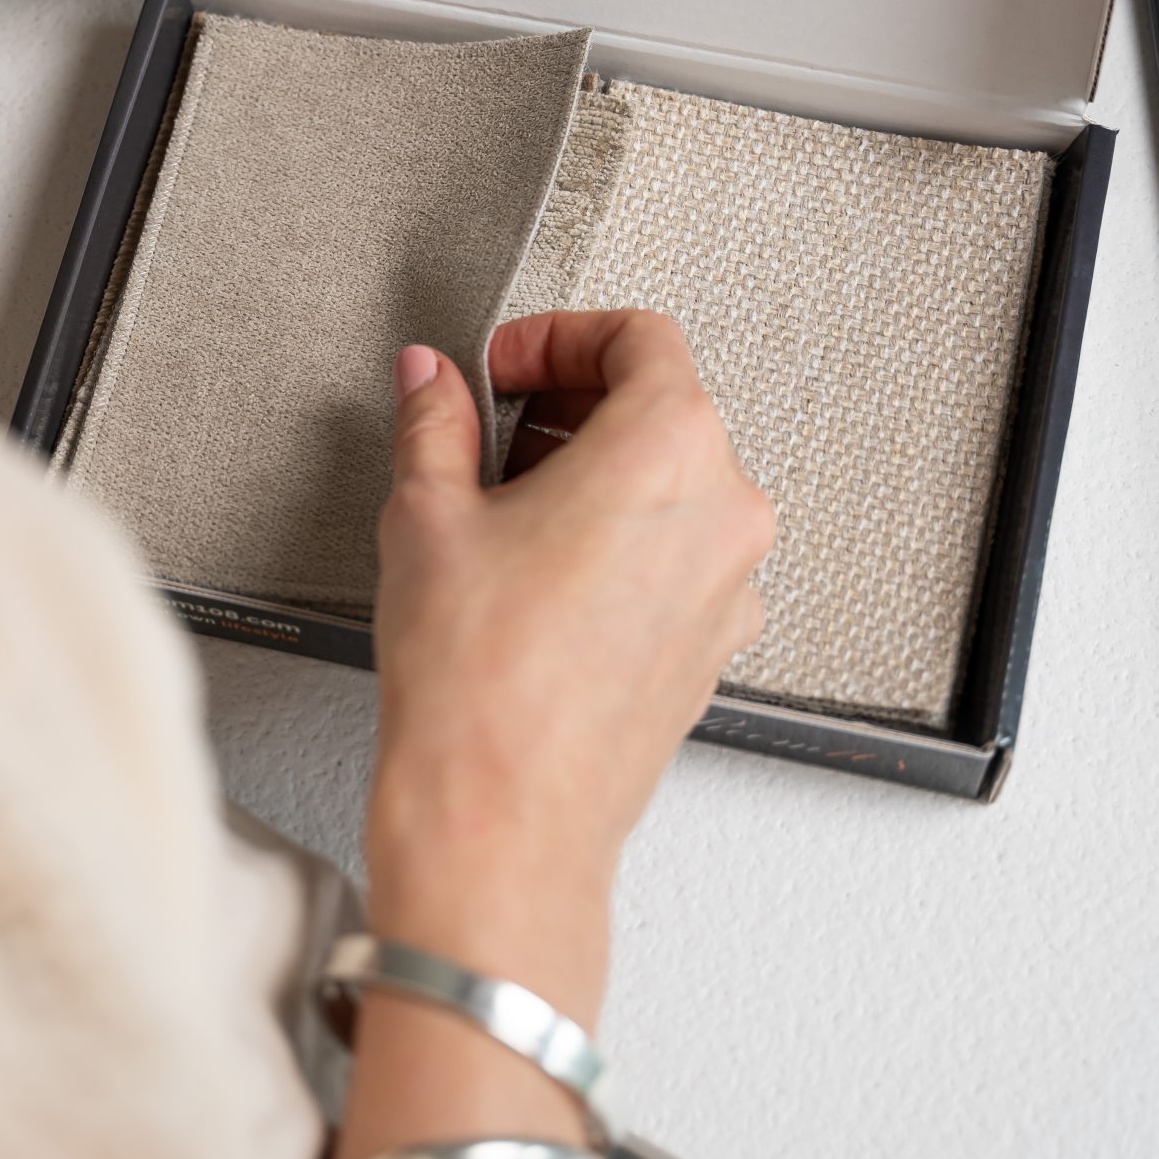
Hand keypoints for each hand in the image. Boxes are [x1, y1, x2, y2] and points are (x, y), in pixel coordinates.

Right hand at [365, 311, 772, 1025]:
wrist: (504, 822)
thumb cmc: (479, 685)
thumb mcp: (429, 514)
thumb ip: (435, 421)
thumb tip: (431, 381)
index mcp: (669, 449)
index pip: (640, 336)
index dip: (560, 336)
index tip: (506, 365)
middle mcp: (724, 511)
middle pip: (662, 407)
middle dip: (570, 405)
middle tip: (493, 431)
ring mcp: (730, 586)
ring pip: (672, 486)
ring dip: (594, 474)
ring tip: (505, 511)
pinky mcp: (713, 645)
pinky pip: (676, 556)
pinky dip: (619, 540)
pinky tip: (537, 574)